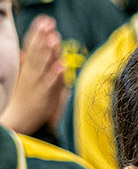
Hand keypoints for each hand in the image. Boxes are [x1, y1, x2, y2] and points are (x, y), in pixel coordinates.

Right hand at [0, 15, 65, 134]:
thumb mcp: (24, 78)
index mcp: (26, 68)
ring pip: (43, 66)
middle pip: (37, 52)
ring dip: (49, 52)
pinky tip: (60, 66)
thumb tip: (24, 51)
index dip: (37, 33)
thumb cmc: (24, 98)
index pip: (31, 46)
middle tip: (48, 22)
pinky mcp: (44, 98)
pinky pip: (50, 85)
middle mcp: (31, 74)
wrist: (18, 120)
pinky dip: (55, 75)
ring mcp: (37, 85)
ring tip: (55, 38)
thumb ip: (28, 64)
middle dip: (43, 37)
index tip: (44, 19)